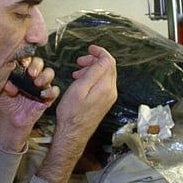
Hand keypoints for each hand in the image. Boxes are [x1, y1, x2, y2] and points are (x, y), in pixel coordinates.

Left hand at [0, 57, 59, 151]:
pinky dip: (51, 91)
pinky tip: (43, 94)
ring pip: (49, 73)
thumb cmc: (6, 103)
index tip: (22, 63)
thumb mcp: (1, 93)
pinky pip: (54, 91)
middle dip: (36, 65)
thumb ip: (4, 85)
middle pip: (39, 63)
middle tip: (31, 72)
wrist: (10, 120)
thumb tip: (8, 83)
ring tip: (37, 82)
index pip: (26, 59)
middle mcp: (33, 76)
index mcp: (21, 71)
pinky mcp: (47, 97)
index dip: (26, 59)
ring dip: (45, 76)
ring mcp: (41, 86)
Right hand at [37, 44, 116, 182]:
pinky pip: (102, 83)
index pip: (109, 61)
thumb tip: (103, 58)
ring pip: (104, 75)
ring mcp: (109, 97)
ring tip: (78, 71)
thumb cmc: (72, 113)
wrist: (73, 133)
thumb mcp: (80, 88)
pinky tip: (81, 81)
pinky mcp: (104, 102)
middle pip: (108, 67)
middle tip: (80, 61)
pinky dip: (92, 77)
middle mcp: (111, 91)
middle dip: (94, 60)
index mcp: (106, 86)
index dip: (100, 52)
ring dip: (92, 69)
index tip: (89, 48)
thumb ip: (94, 72)